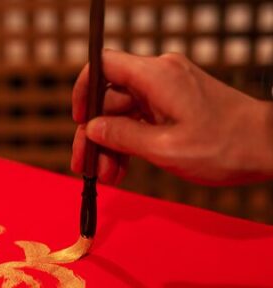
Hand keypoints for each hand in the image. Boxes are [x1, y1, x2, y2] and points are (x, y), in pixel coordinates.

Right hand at [71, 49, 272, 185]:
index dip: (84, 90)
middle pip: (110, 98)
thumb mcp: (165, 148)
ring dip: (111, 144)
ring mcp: (168, 91)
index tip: (78, 120)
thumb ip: (123, 136)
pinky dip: (129, 142)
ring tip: (107, 176)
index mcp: (156, 76)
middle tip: (86, 166)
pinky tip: (121, 169)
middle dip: (96, 134)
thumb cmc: (224, 147)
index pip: (104, 66)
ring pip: (123, 113)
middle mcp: (160, 77)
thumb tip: (91, 128)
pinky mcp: (174, 105)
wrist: (267, 148)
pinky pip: (140, 120)